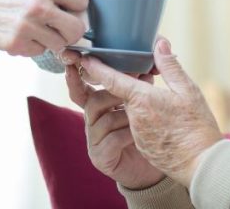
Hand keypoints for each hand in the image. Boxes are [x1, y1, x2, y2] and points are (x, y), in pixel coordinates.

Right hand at [0, 0, 88, 55]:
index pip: (82, 1)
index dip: (78, 6)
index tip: (70, 8)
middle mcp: (37, 5)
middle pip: (77, 28)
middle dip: (72, 29)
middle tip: (61, 26)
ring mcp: (26, 26)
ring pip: (60, 43)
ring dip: (52, 39)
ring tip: (39, 29)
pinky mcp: (16, 43)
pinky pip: (40, 51)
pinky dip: (35, 46)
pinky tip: (25, 35)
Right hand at [66, 64, 164, 189]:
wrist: (153, 168)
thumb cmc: (147, 133)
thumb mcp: (141, 106)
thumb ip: (136, 87)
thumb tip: (146, 68)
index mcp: (99, 107)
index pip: (82, 89)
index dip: (76, 77)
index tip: (78, 61)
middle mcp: (92, 123)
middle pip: (92, 101)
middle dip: (113, 93)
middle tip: (134, 89)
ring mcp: (94, 141)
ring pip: (103, 119)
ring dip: (125, 114)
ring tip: (142, 116)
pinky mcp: (100, 157)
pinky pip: (111, 140)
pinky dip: (128, 134)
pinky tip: (140, 135)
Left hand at [79, 38, 222, 186]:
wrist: (202, 165)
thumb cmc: (197, 126)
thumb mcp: (188, 90)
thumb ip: (170, 66)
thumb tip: (159, 44)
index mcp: (142, 101)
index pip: (112, 80)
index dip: (97, 68)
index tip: (85, 59)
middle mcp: (134, 118)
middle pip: (119, 95)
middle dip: (122, 84)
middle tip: (136, 73)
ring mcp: (137, 134)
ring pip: (129, 111)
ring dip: (135, 102)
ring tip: (154, 96)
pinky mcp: (142, 146)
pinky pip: (136, 126)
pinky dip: (142, 117)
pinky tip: (159, 116)